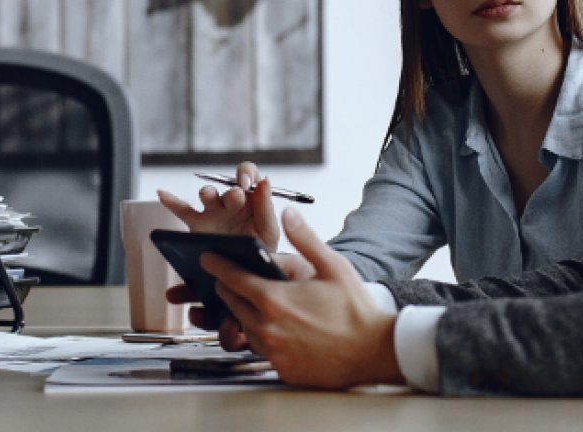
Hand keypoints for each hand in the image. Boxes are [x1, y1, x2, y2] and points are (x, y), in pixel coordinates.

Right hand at [157, 161, 280, 250]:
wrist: (247, 271)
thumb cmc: (261, 247)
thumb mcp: (269, 229)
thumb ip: (266, 207)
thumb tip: (265, 181)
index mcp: (251, 198)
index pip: (248, 175)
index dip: (247, 174)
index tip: (248, 184)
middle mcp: (231, 201)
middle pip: (227, 186)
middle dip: (232, 191)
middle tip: (237, 197)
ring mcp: (213, 212)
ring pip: (207, 195)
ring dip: (208, 193)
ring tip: (208, 195)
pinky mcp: (198, 225)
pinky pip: (183, 210)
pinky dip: (172, 202)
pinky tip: (162, 194)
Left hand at [202, 208, 403, 388]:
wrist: (375, 352)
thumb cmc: (356, 310)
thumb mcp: (333, 266)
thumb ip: (305, 239)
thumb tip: (288, 214)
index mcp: (274, 299)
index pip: (232, 278)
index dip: (217, 265)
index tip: (207, 257)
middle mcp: (267, 328)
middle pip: (232, 303)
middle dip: (227, 288)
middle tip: (229, 278)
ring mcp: (272, 352)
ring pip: (244, 327)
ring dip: (244, 313)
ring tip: (254, 301)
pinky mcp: (281, 369)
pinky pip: (261, 349)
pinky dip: (262, 336)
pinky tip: (276, 326)